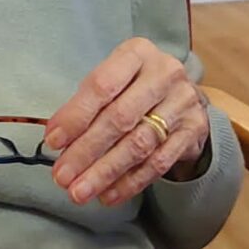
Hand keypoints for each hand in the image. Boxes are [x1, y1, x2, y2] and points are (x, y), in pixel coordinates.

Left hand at [44, 38, 209, 207]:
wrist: (183, 95)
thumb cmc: (135, 86)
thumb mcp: (114, 81)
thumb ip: (87, 104)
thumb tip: (57, 140)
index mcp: (137, 52)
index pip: (102, 86)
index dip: (76, 116)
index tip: (54, 142)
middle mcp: (164, 73)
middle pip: (120, 118)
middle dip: (86, 151)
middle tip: (62, 176)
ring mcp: (183, 102)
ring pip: (139, 144)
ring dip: (105, 172)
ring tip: (80, 192)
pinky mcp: (194, 130)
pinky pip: (158, 163)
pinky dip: (130, 182)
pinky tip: (108, 195)